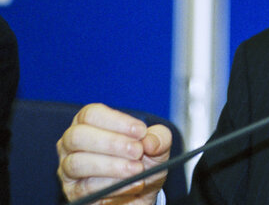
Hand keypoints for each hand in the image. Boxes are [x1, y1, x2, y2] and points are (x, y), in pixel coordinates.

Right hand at [57, 103, 171, 204]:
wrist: (140, 194)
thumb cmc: (142, 162)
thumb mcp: (157, 147)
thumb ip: (159, 137)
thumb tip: (150, 141)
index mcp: (89, 124)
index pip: (91, 114)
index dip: (116, 121)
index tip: (140, 131)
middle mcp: (72, 144)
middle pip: (78, 136)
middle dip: (111, 143)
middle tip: (137, 151)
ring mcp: (68, 169)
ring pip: (78, 163)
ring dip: (112, 166)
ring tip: (137, 169)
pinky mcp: (74, 193)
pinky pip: (86, 188)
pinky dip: (114, 185)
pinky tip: (133, 184)